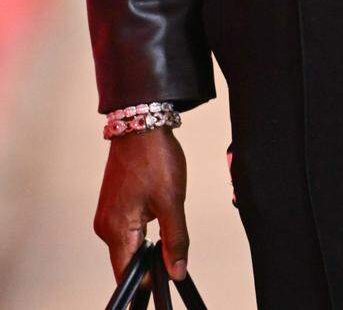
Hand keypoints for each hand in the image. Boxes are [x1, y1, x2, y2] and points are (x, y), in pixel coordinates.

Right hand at [93, 127, 189, 286]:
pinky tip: (157, 212)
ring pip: (129, 243)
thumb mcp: (172, 201)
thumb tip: (177, 271)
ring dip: (147, 242)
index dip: (147, 279)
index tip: (165, 277)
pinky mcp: (112, 204)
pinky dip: (142, 229)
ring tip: (165, 219)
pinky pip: (127, 228)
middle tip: (172, 244)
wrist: (142, 122)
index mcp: (117, 229)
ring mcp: (107, 214)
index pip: (127, 273)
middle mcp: (105, 225)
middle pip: (127, 260)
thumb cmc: (154, 156)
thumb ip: (176, 240)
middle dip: (150, 260)